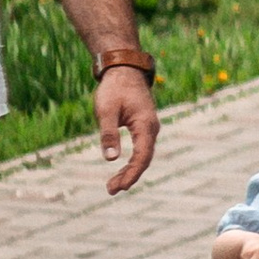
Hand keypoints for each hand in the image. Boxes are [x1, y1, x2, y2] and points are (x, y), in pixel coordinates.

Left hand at [93, 63, 157, 194]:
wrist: (124, 68)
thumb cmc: (114, 88)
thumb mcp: (106, 110)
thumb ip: (109, 134)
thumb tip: (111, 159)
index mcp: (145, 124)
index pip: (142, 156)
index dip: (132, 173)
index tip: (119, 187)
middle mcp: (151, 128)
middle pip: (144, 159)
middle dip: (129, 176)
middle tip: (111, 190)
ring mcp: (149, 128)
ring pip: (143, 156)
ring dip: (130, 171)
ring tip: (113, 186)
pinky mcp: (143, 127)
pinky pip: (140, 149)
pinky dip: (131, 162)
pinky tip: (121, 171)